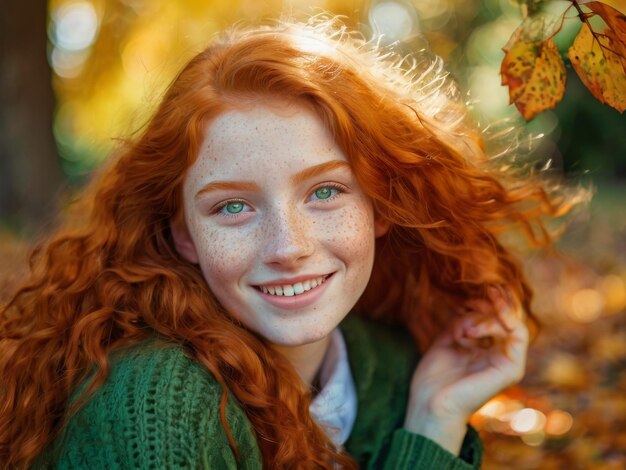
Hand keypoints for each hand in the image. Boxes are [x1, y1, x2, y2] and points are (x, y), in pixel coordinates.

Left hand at [404, 287, 528, 454]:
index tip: (468, 297)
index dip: (488, 302)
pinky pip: (518, 334)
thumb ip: (463, 322)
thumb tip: (473, 305)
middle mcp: (503, 356)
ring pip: (514, 321)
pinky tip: (474, 328)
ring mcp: (510, 363)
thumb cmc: (435, 377)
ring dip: (489, 314)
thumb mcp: (448, 339)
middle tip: (474, 299)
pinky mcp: (512, 369)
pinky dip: (501, 320)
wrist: (429, 403)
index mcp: (489, 351)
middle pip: (509, 316)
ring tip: (464, 328)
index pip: (500, 318)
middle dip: (493, 302)